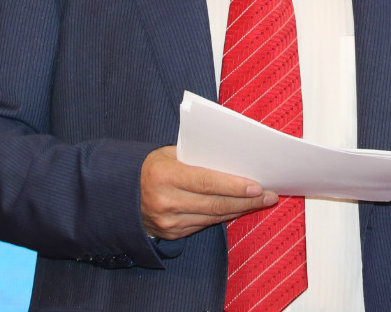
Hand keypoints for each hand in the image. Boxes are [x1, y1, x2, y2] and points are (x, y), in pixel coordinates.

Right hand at [140, 146, 276, 240]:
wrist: (121, 195)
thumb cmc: (152, 167)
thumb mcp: (169, 154)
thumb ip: (197, 158)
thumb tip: (234, 161)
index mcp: (163, 175)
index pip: (206, 182)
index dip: (233, 185)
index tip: (257, 186)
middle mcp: (165, 202)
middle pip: (215, 203)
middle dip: (246, 200)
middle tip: (269, 195)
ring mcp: (169, 223)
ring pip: (213, 217)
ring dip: (240, 209)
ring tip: (261, 201)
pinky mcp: (173, 235)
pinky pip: (205, 225)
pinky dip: (224, 216)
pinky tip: (238, 208)